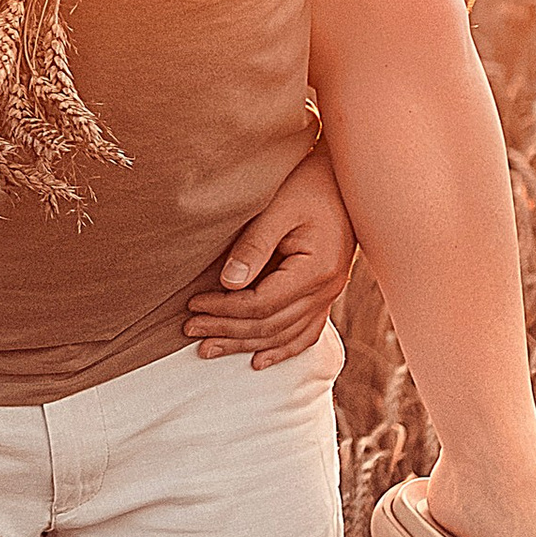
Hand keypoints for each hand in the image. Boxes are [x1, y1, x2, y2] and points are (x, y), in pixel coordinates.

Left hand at [186, 141, 354, 364]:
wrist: (345, 176)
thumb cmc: (308, 183)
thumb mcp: (278, 206)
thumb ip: (254, 245)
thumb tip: (228, 284)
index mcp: (316, 270)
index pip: (261, 305)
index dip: (224, 309)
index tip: (193, 304)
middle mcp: (328, 289)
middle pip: (270, 325)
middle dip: (226, 330)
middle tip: (190, 330)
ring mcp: (331, 294)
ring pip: (284, 334)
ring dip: (245, 344)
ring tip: (210, 347)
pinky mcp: (327, 292)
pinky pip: (306, 332)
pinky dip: (282, 349)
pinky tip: (258, 360)